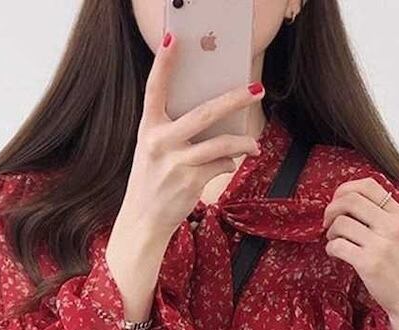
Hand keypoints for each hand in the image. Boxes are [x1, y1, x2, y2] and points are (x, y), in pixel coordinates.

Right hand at [104, 30, 264, 329]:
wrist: (143, 221)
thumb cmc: (152, 181)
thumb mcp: (156, 152)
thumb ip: (179, 133)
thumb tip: (220, 121)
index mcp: (147, 128)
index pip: (155, 89)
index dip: (164, 63)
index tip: (174, 38)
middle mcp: (158, 142)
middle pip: (203, 114)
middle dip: (233, 100)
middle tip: (255, 89)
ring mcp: (175, 163)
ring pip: (220, 144)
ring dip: (243, 144)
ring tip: (254, 145)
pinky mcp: (190, 182)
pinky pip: (220, 167)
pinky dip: (228, 166)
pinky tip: (227, 168)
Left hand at [322, 177, 398, 329]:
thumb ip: (384, 217)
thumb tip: (349, 203)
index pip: (368, 185)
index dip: (345, 189)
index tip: (337, 201)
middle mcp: (392, 226)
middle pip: (349, 200)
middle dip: (331, 209)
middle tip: (328, 222)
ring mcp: (380, 244)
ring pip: (340, 223)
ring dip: (331, 232)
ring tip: (335, 241)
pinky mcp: (368, 263)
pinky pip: (337, 246)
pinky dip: (331, 248)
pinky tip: (336, 254)